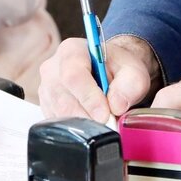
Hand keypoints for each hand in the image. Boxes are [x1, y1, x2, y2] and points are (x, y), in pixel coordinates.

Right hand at [38, 36, 160, 121]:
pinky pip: (58, 126)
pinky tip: (89, 118)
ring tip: (101, 116)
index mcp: (71, 51)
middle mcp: (52, 69)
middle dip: (89, 117)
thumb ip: (131, 84)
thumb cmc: (118, 69)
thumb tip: (116, 105)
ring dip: (85, 124)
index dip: (89, 98)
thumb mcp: (134, 71)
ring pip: (61, 117)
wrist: (109, 73)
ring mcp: (46, 90)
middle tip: (110, 122)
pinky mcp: (46, 108)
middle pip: (65, 101)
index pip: (73, 76)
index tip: (105, 114)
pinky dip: (77, 129)